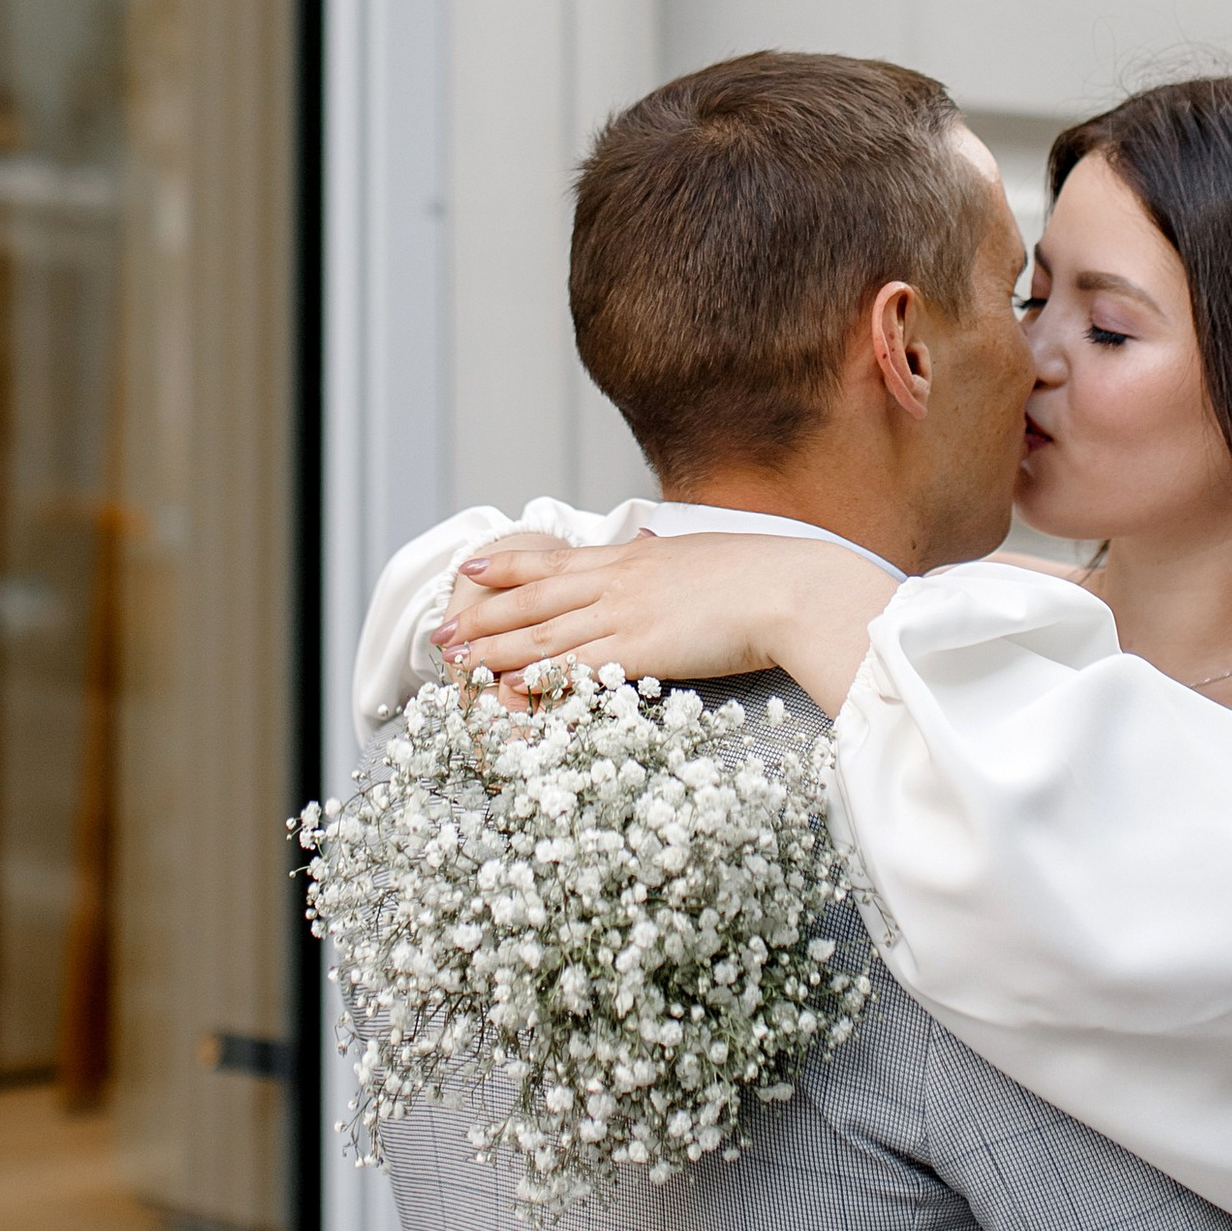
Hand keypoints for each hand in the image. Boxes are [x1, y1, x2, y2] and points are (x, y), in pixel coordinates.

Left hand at [436, 530, 893, 716]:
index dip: (507, 565)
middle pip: (532, 600)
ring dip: (492, 651)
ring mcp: (625, 615)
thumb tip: (647, 539)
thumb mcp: (702, 554)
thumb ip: (667, 555)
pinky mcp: (640, 651)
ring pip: (541, 635)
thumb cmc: (762, 575)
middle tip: (439, 630)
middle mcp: (618, 582)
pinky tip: (507, 691)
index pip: (553, 560)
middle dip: (481, 616)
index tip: (470, 568)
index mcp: (632, 558)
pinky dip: (535, 682)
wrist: (792, 588)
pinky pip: (574, 670)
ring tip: (454, 664)